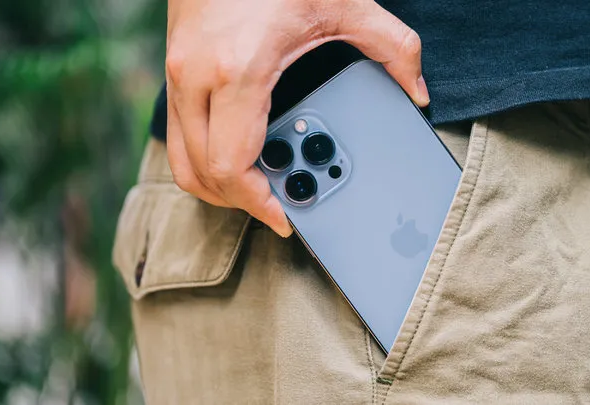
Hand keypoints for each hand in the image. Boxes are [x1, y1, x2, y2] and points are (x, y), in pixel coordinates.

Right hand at [166, 0, 428, 236]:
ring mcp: (177, 72)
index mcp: (240, 70)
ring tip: (258, 185)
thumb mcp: (345, 3)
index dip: (257, 203)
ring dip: (217, 183)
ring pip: (181, 159)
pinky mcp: (173, 67)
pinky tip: (239, 151)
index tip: (284, 215)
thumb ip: (392, 49)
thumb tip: (416, 89)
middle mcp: (197, 77)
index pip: (232, 167)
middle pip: (202, 173)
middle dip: (240, 200)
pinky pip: (178, 134)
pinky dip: (205, 156)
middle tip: (278, 201)